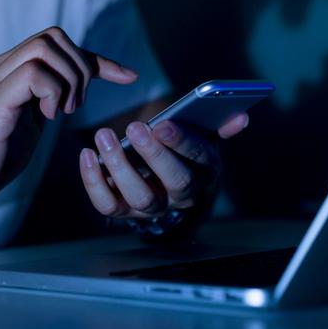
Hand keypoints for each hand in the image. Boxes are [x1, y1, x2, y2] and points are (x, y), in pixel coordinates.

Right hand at [0, 27, 137, 212]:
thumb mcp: (27, 125)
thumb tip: (71, 94)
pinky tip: (48, 118)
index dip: (99, 60)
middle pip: (54, 36)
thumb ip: (45, 104)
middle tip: (76, 107)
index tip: (128, 77)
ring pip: (45, 47)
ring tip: (63, 113)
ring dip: (69, 80)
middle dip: (81, 68)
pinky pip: (33, 74)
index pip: (59, 48)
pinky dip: (53, 92)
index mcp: (9, 73)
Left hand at [80, 113, 248, 218]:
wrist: (163, 185)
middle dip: (154, 154)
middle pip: (173, 180)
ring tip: (102, 136)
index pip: (198, 158)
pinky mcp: (124, 211)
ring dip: (118, 165)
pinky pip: (107, 204)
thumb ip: (218, 127)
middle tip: (134, 127)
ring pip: (138, 195)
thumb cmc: (181, 153)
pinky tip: (87, 154)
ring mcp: (151, 206)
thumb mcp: (203, 139)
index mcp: (204, 171)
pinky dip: (93, 181)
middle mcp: (180, 195)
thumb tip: (240, 117)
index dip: (182, 141)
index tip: (163, 124)